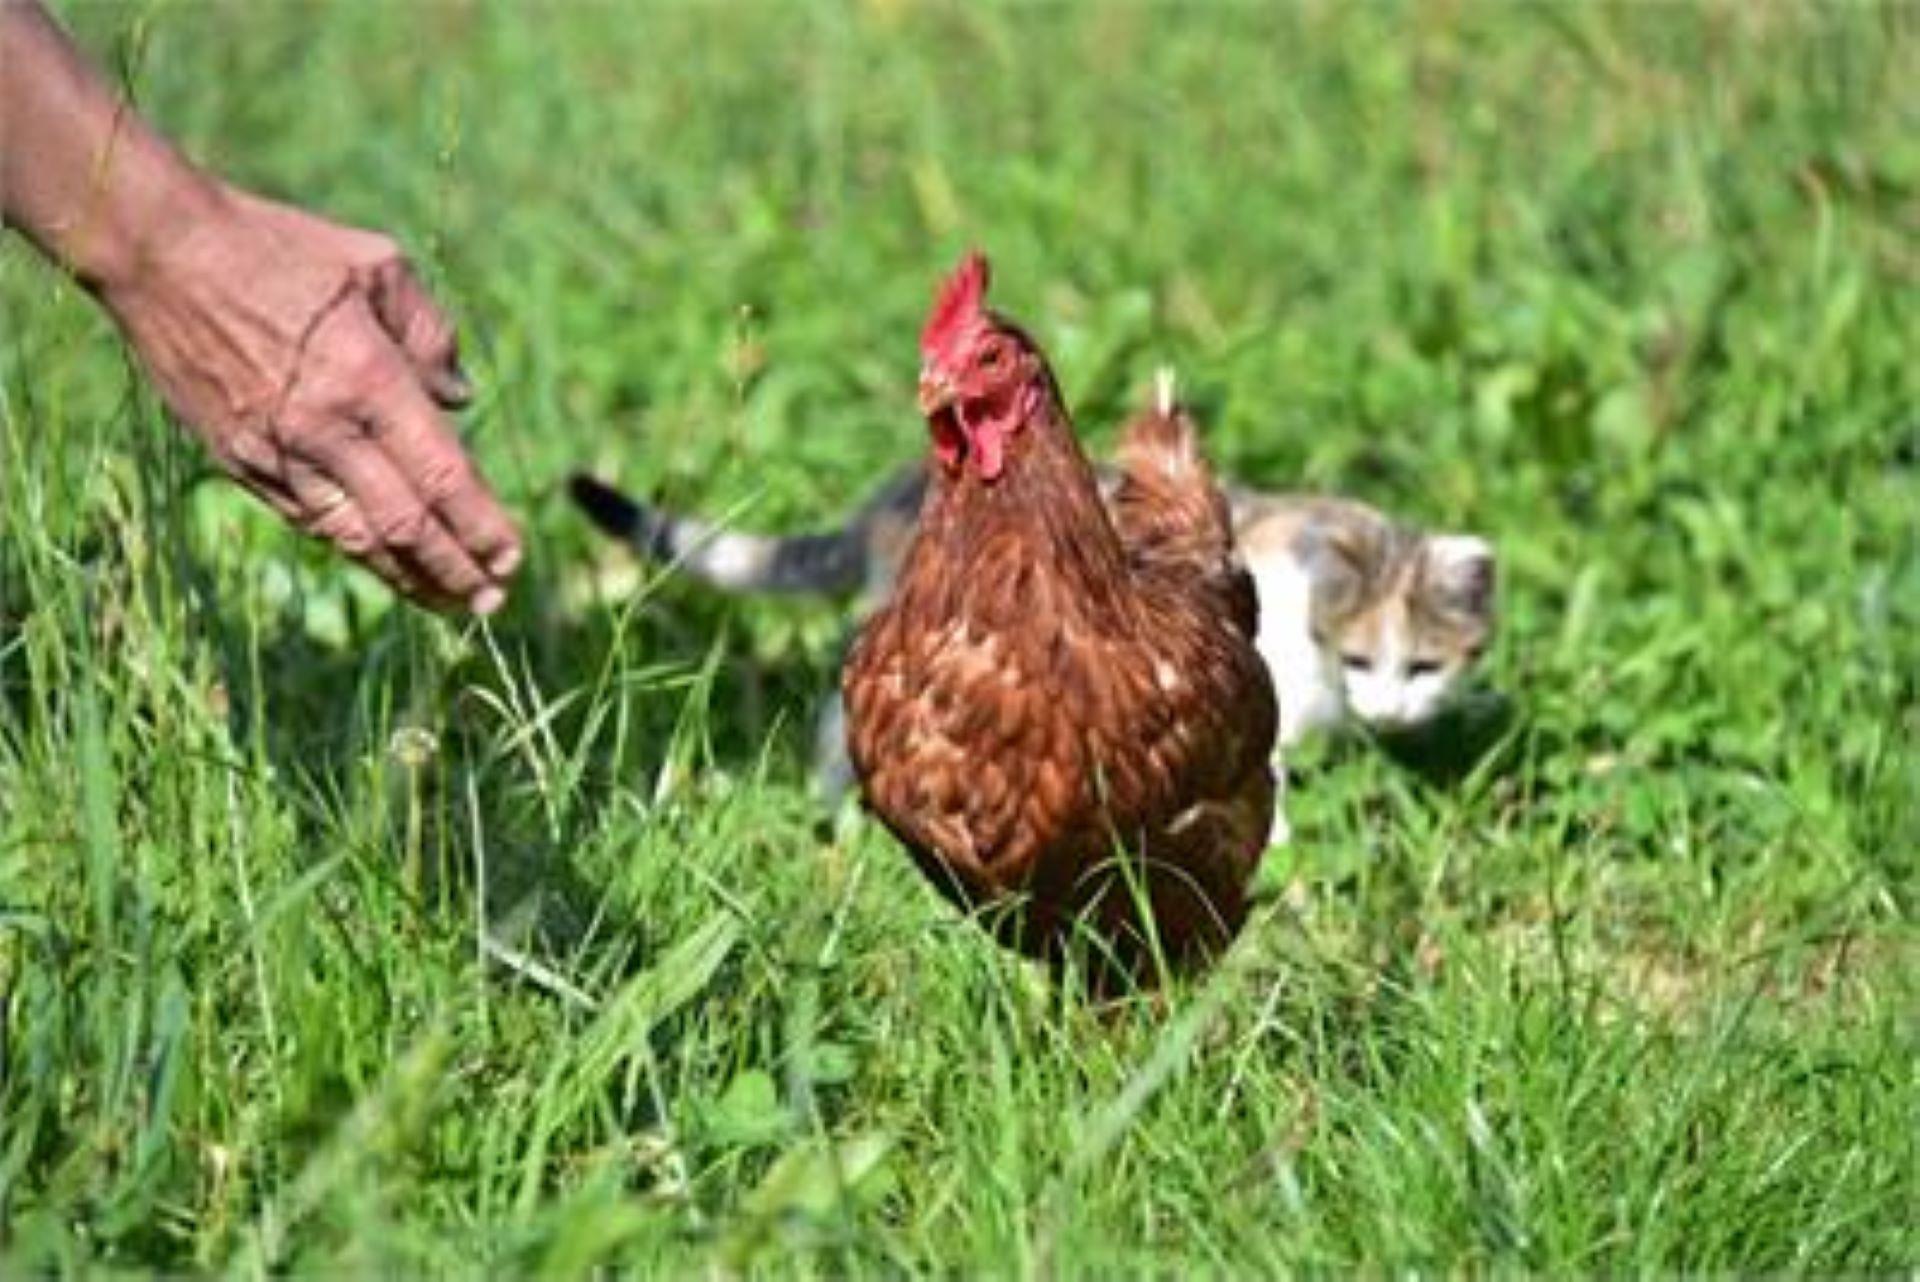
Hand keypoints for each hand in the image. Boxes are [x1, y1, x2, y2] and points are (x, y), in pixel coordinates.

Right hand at [97, 186, 520, 613]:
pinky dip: (353, 547)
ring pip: (355, 537)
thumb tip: (461, 400)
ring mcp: (278, 451)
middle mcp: (325, 428)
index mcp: (369, 378)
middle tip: (493, 602)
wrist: (159, 252)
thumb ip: (430, 333)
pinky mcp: (240, 461)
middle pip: (405, 526)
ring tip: (449, 602)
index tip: (513, 557)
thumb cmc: (277, 248)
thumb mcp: (375, 265)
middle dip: (455, 571)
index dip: (482, 526)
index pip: (442, 476)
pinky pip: (308, 519)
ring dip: (407, 577)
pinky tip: (384, 563)